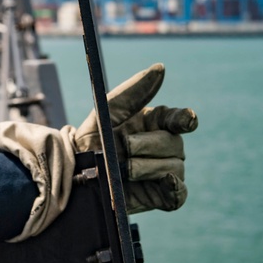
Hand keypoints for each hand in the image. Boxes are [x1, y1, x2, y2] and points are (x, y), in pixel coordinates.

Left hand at [0, 63, 196, 239]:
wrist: (76, 170)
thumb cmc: (93, 136)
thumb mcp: (109, 109)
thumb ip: (135, 89)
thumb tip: (161, 67)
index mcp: (155, 123)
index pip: (179, 119)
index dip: (185, 119)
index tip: (187, 120)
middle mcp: (164, 146)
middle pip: (174, 144)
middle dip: (150, 145)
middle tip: (126, 146)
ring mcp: (164, 171)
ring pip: (174, 168)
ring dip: (149, 166)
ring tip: (125, 168)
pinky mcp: (160, 195)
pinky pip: (178, 195)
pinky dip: (174, 188)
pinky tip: (165, 182)